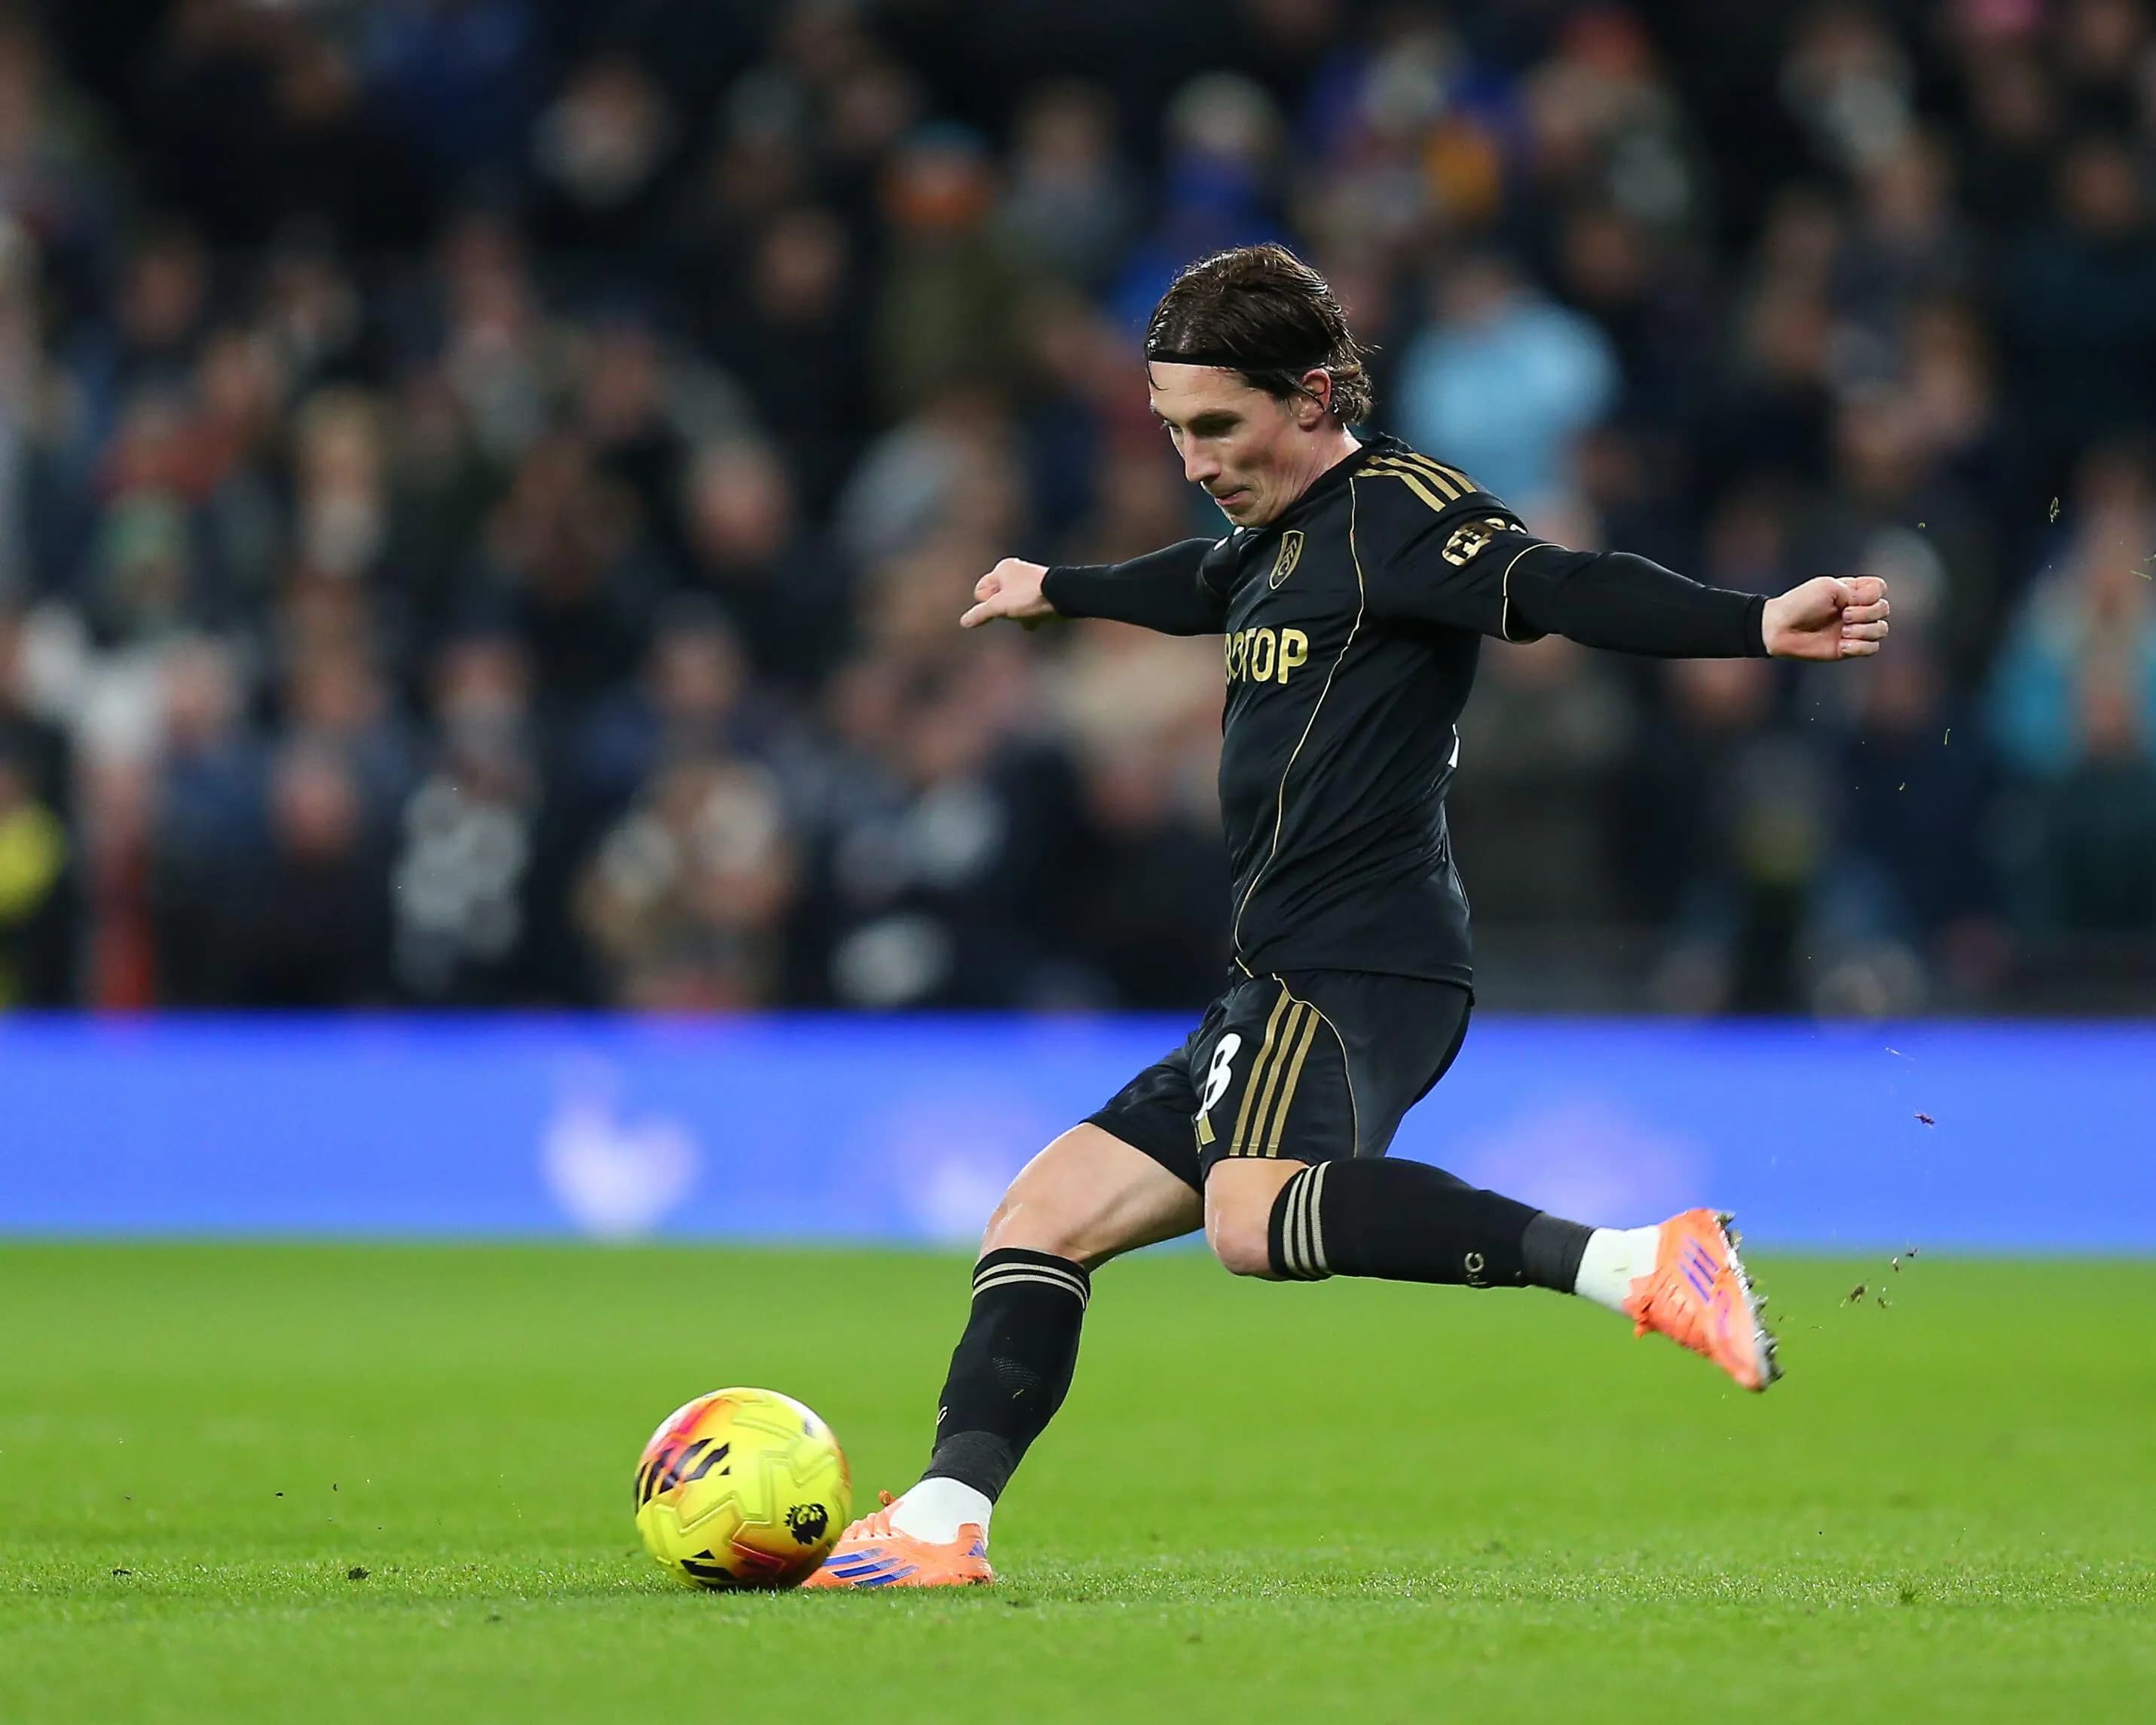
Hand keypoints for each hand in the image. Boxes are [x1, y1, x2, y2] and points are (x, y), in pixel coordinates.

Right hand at [961, 558, 1054, 629]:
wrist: (1063, 596)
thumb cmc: (1029, 596)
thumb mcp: (1000, 606)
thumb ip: (980, 614)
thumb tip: (963, 622)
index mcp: (1002, 568)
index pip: (980, 591)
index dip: (987, 604)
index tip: (1000, 605)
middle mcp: (1015, 571)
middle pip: (997, 599)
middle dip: (1003, 610)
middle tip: (1015, 610)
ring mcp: (1029, 581)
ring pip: (1012, 604)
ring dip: (1017, 615)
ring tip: (1027, 615)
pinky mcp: (1041, 592)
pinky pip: (1028, 607)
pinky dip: (1030, 616)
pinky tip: (1034, 623)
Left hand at [1761, 575, 1890, 660]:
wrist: (1780, 628)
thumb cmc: (1800, 603)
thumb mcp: (1828, 587)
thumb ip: (1855, 592)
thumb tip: (1871, 605)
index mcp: (1852, 592)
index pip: (1880, 588)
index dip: (1873, 593)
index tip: (1852, 597)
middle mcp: (1856, 610)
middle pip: (1884, 609)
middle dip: (1867, 613)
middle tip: (1843, 615)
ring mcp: (1853, 630)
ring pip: (1881, 630)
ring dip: (1865, 630)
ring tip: (1843, 632)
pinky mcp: (1848, 649)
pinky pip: (1872, 649)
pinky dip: (1861, 646)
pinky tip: (1842, 645)